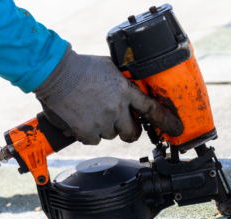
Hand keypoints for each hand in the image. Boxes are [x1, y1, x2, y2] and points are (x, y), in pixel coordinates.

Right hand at [33, 44, 182, 144]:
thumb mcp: (109, 68)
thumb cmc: (80, 66)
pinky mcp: (86, 132)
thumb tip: (128, 90)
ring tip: (91, 112)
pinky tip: (81, 118)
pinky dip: (88, 133)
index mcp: (125, 90)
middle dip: (130, 132)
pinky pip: (93, 140)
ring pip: (110, 135)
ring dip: (104, 128)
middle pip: (133, 133)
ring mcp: (102, 121)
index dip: (166, 122)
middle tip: (122, 125)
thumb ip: (122, 82)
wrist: (54, 72)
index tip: (176, 130)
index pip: (152, 109)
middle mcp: (117, 108)